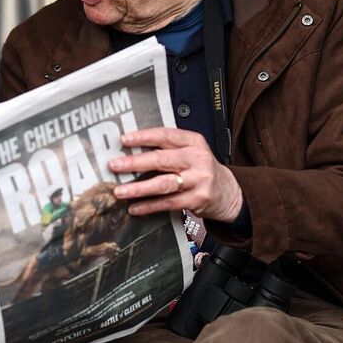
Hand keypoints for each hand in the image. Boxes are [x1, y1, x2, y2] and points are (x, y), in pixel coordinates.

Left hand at [108, 127, 242, 221]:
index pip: (165, 135)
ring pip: (163, 184)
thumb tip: (130, 149)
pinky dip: (149, 206)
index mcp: (194, 142)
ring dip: (138, 188)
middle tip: (114, 166)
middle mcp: (197, 159)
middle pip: (161, 159)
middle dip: (134, 163)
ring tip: (119, 191)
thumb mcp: (190, 151)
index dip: (143, 137)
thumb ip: (167, 148)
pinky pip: (168, 203)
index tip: (123, 140)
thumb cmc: (201, 169)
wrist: (229, 192)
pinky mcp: (197, 200)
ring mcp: (199, 180)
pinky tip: (134, 208)